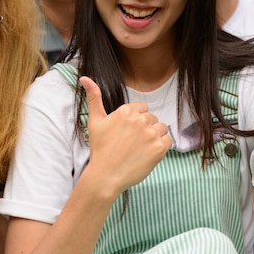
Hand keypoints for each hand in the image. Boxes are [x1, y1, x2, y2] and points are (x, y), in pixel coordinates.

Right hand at [80, 76, 171, 194]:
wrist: (106, 176)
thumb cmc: (100, 149)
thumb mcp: (95, 121)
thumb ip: (93, 97)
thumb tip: (84, 77)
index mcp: (126, 111)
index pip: (142, 109)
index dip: (136, 121)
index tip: (127, 133)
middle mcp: (140, 120)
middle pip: (152, 118)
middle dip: (145, 129)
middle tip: (131, 144)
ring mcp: (151, 134)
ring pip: (161, 128)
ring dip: (154, 137)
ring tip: (140, 149)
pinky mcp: (159, 148)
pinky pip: (168, 140)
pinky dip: (161, 147)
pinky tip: (148, 153)